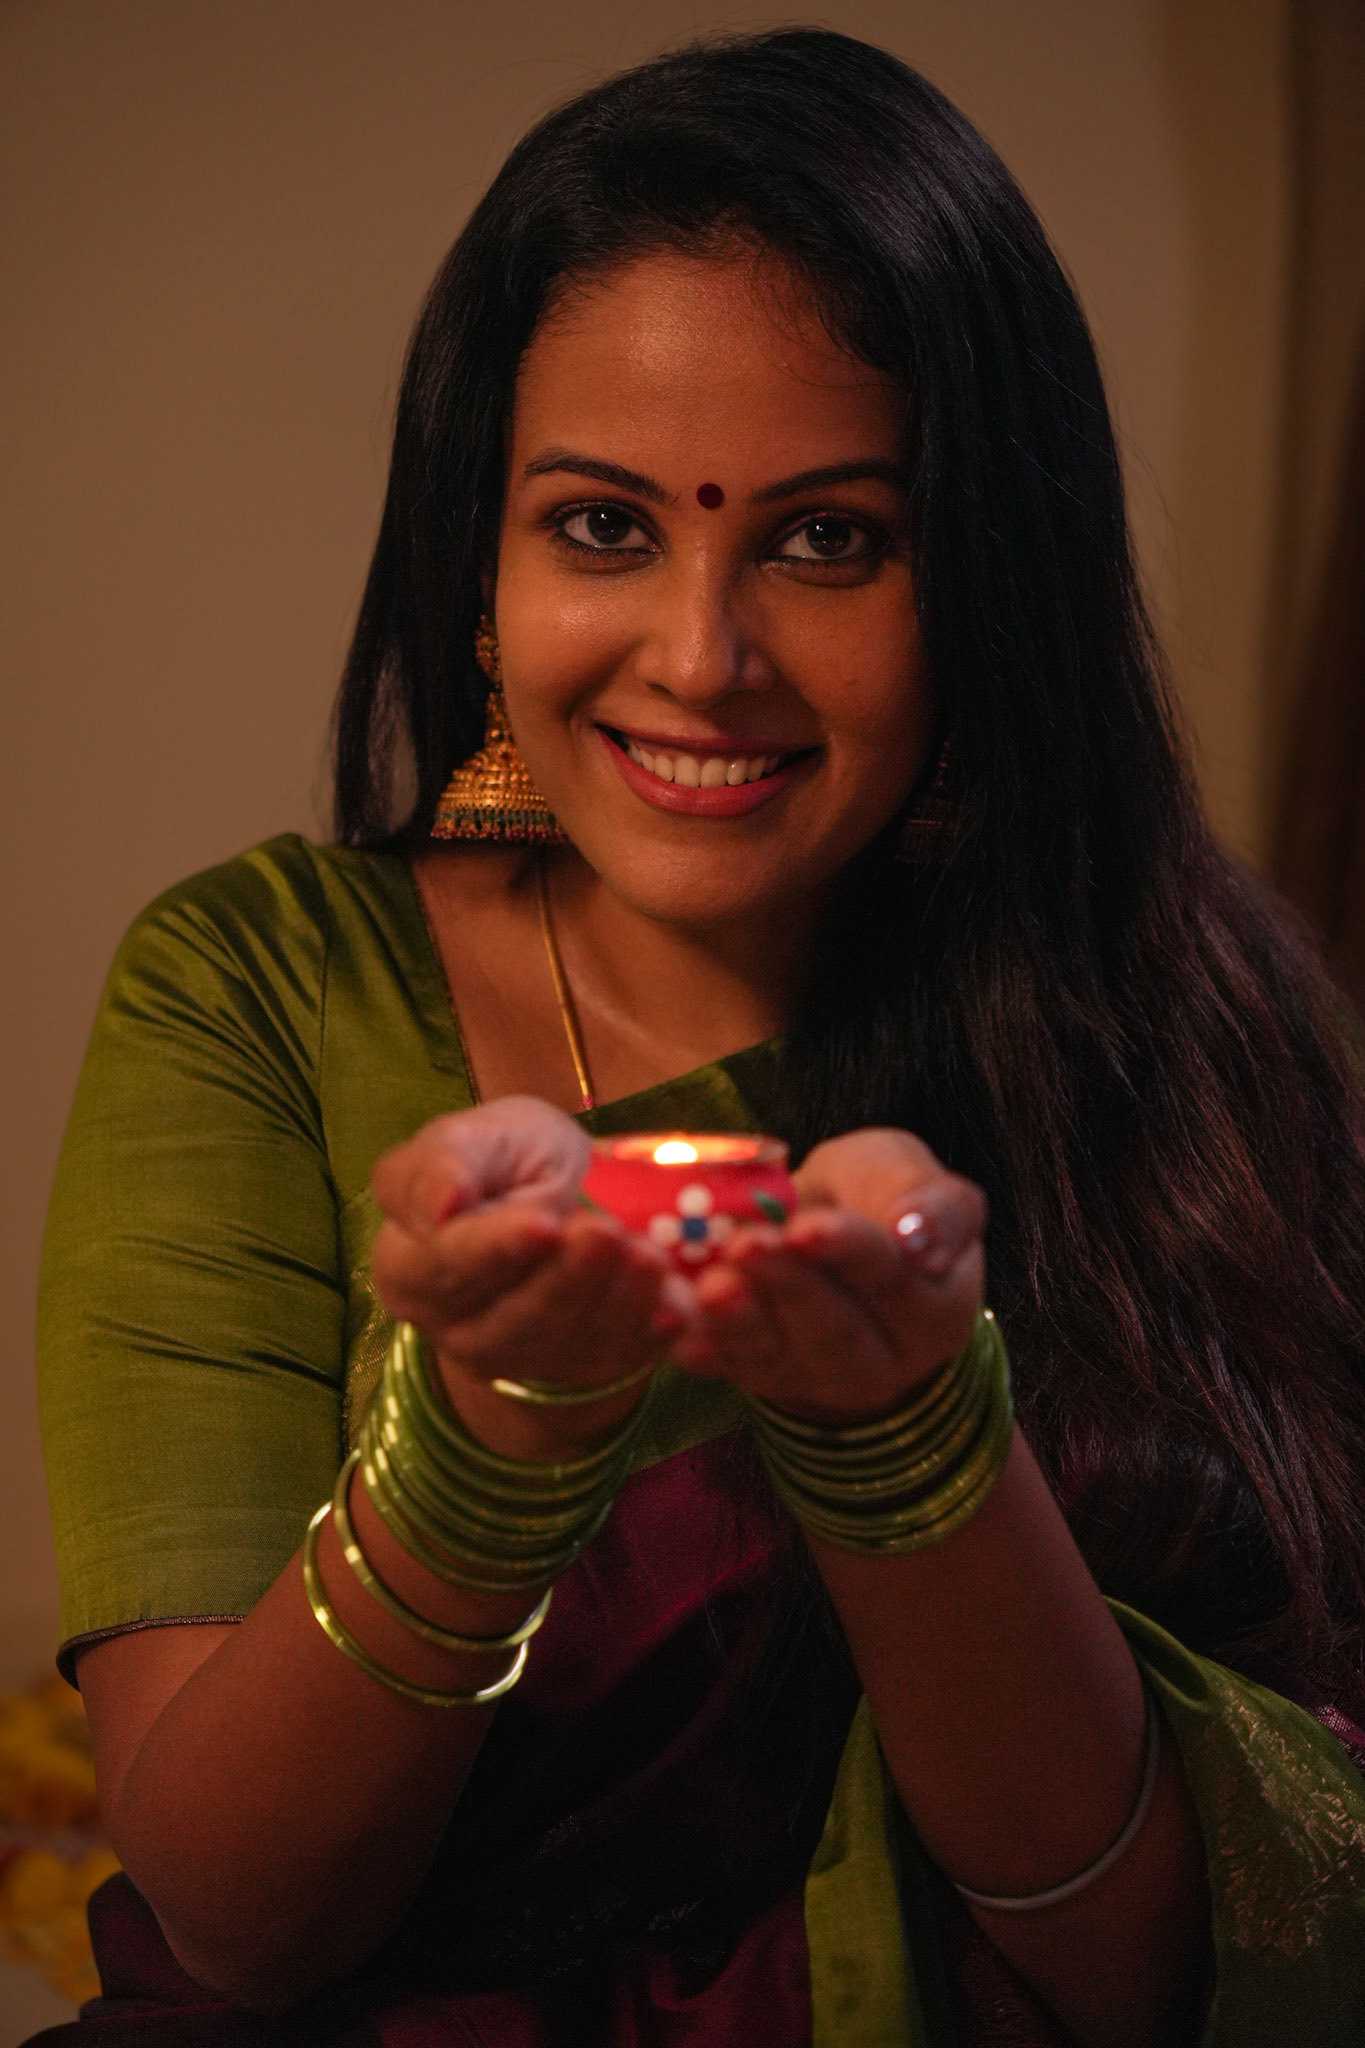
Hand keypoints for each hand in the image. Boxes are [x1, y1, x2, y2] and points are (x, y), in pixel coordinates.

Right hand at [370, 1097, 689, 1455]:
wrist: (568, 1191)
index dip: (494, 1248)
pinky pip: (615, 1362)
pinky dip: (648, 1338)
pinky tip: (676, 1308)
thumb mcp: (470, 1137)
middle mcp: (457, 1329)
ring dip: (611, 1304)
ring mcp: (520, 1357)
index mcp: (410, 1270)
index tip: (543, 1223)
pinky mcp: (579, 1368)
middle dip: (565, 1280)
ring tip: (649, 1256)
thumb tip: (441, 1206)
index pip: (445, 1267)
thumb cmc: (505, 1159)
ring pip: (564, 1346)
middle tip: (607, 1233)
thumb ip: (437, 1166)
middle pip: (508, 1322)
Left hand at [670, 1128, 985, 1421]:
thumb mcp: (914, 1178)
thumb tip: (915, 1237)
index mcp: (933, 1309)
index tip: (807, 1228)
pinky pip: (726, 1365)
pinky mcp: (762, 1377)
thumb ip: (935, 1206)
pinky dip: (696, 1343)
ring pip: (776, 1356)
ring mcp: (817, 1379)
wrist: (827, 1232)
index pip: (893, 1280)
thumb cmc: (877, 1195)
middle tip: (746, 1247)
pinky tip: (669, 1318)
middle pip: (833, 1330)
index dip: (849, 1253)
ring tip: (707, 1287)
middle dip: (785, 1288)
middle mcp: (881, 1359)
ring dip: (736, 1323)